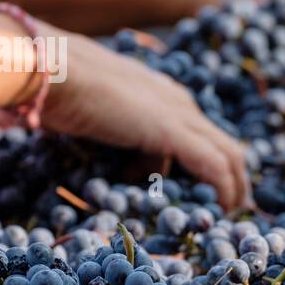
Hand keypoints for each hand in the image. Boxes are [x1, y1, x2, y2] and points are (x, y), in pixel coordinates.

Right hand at [36, 28, 252, 209]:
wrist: (50, 69)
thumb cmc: (59, 87)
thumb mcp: (91, 116)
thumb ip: (108, 132)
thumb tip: (114, 159)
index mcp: (163, 94)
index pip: (199, 132)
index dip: (208, 163)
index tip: (208, 190)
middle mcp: (179, 101)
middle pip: (223, 144)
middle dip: (232, 178)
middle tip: (230, 208)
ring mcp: (180, 114)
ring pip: (229, 155)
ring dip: (233, 188)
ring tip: (229, 215)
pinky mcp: (173, 132)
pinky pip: (214, 165)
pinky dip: (223, 189)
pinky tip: (222, 209)